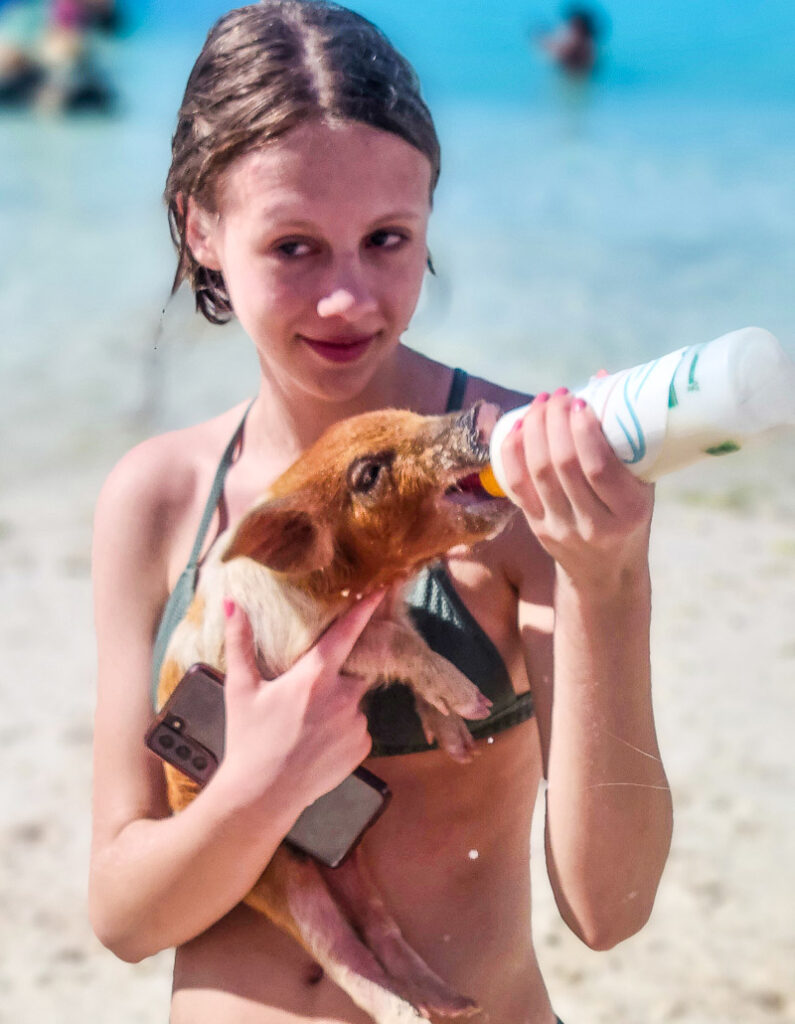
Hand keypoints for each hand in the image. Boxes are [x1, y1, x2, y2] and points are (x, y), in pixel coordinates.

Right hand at [215, 591, 383, 811]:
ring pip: (354, 701)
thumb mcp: (241, 689)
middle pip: (355, 669)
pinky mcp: (363, 748)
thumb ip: (239, 642)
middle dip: (340, 673)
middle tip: (312, 691)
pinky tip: (318, 742)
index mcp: (315, 676)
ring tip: (307, 724)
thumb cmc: (248, 739)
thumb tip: (229, 603)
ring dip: (339, 704)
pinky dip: (343, 730)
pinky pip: (358, 728)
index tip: (381, 590)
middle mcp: (343, 696)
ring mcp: (356, 724)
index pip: (347, 634)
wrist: (262, 795)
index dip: (365, 609)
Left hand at [498, 389, 653, 588]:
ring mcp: (560, 528)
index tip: (580, 402)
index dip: (583, 430)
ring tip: (542, 404)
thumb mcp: (642, 485)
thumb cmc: (629, 516)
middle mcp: (593, 525)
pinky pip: (516, 485)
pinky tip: (518, 427)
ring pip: (537, 472)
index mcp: (629, 512)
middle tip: (559, 396)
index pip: (598, 468)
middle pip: (562, 465)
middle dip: (555, 422)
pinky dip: (512, 452)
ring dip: (535, 430)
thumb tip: (599, 378)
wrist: (606, 571)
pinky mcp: (536, 527)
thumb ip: (627, 439)